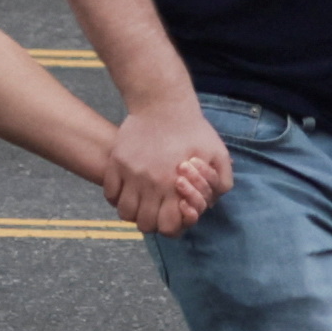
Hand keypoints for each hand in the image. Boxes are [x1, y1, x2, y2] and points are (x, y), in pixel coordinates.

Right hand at [103, 98, 233, 236]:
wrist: (163, 103)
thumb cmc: (193, 130)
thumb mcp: (218, 154)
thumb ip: (221, 182)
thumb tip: (209, 205)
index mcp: (175, 185)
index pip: (169, 227)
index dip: (173, 225)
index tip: (175, 212)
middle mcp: (150, 184)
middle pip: (144, 224)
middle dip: (153, 221)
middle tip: (158, 209)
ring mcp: (130, 174)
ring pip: (125, 213)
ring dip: (134, 212)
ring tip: (142, 201)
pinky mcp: (117, 163)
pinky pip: (110, 194)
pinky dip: (118, 197)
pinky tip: (129, 189)